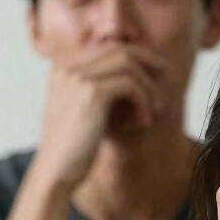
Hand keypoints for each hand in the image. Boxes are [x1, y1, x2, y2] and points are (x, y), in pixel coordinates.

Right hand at [34, 45, 166, 189]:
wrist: (55, 172)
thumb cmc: (71, 148)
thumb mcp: (82, 110)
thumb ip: (98, 89)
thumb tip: (132, 77)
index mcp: (62, 68)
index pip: (106, 46)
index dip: (135, 55)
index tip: (153, 70)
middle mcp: (68, 67)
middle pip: (119, 49)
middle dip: (147, 61)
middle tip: (164, 75)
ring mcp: (78, 77)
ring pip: (129, 64)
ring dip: (148, 87)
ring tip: (156, 110)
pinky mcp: (92, 93)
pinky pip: (131, 85)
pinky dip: (144, 101)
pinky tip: (145, 121)